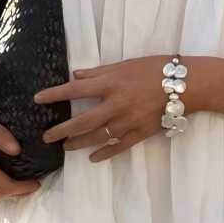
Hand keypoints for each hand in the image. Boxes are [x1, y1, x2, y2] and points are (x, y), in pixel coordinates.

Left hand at [33, 55, 180, 162]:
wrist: (186, 85)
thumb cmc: (156, 68)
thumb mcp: (125, 64)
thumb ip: (99, 72)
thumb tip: (75, 76)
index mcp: (111, 83)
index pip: (75, 90)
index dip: (54, 94)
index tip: (37, 99)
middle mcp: (116, 104)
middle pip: (82, 120)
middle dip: (61, 130)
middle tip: (46, 136)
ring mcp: (128, 121)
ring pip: (97, 137)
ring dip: (78, 143)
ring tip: (66, 147)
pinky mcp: (139, 133)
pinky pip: (118, 147)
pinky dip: (104, 153)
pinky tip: (92, 158)